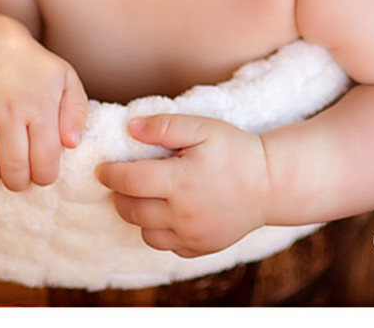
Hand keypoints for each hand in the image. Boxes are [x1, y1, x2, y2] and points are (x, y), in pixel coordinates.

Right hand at [0, 32, 88, 190]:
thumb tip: (71, 143)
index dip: (45, 177)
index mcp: (41, 103)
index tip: (41, 174)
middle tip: (19, 175)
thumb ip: (76, 112)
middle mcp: (9, 107)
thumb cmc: (33, 69)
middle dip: (18, 182)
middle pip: (13, 169)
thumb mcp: (65, 81)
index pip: (45, 161)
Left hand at [96, 114, 271, 257]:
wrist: (271, 183)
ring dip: (138, 214)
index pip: (129, 181)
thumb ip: (164, 126)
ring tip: (146, 196)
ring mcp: (192, 235)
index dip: (109, 174)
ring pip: (145, 232)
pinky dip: (159, 231)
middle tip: (123, 180)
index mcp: (180, 182)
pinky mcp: (200, 248)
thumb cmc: (235, 150)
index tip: (102, 168)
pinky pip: (166, 245)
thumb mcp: (202, 127)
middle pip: (131, 209)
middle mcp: (183, 214)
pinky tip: (166, 212)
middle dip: (120, 194)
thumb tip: (131, 128)